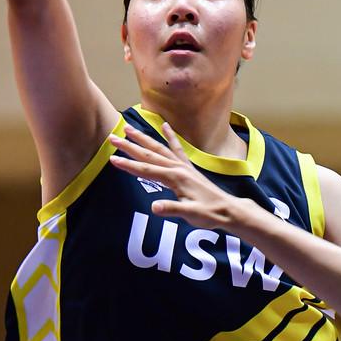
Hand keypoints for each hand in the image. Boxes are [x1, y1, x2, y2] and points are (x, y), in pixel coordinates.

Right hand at [109, 123, 236, 228]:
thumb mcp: (190, 214)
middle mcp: (177, 168)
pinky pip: (176, 147)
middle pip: (149, 154)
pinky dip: (170, 136)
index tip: (112, 159)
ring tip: (128, 128)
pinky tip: (165, 125)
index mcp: (175, 178)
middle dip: (130, 146)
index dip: (128, 165)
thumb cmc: (209, 214)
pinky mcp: (187, 167)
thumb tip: (154, 207)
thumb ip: (172, 209)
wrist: (228, 210)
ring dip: (143, 138)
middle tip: (112, 137)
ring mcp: (183, 165)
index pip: (146, 170)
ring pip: (159, 148)